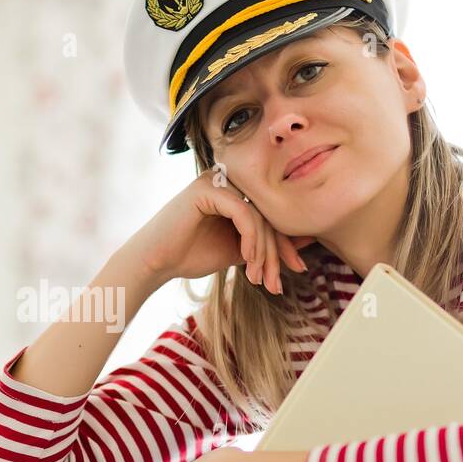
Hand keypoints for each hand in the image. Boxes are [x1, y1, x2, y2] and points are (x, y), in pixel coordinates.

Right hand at [119, 166, 316, 295]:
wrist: (155, 263)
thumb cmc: (190, 256)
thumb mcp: (239, 251)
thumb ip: (266, 243)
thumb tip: (307, 240)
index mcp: (235, 191)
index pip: (271, 214)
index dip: (285, 243)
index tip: (296, 268)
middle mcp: (228, 179)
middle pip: (268, 214)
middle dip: (277, 251)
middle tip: (278, 281)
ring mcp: (217, 180)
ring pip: (258, 215)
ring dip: (263, 251)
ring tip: (259, 277)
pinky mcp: (207, 188)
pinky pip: (243, 212)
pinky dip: (250, 239)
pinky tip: (247, 261)